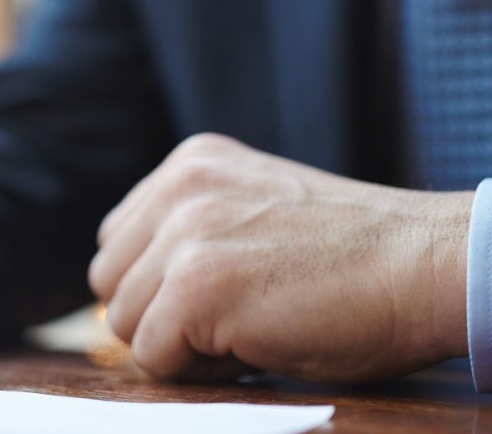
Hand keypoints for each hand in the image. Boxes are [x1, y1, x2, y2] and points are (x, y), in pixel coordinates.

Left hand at [89, 133, 469, 382]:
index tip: (221, 294)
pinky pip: (155, 358)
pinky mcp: (197, 288)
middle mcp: (178, 190)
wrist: (428, 267)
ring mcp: (185, 236)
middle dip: (158, 316)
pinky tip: (256, 347)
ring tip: (248, 329)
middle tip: (231, 320)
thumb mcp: (252, 214)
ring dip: (179, 345)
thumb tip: (125, 298)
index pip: (118, 242)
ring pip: (124, 324)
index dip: (158, 285)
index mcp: (189, 165)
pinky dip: (200, 372)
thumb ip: (188, 231)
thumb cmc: (353, 257)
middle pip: (109, 282)